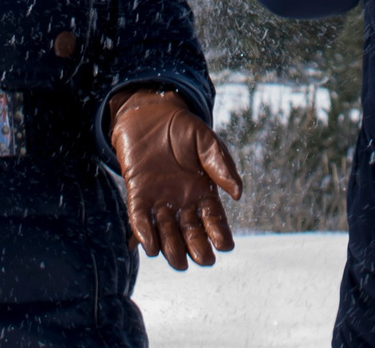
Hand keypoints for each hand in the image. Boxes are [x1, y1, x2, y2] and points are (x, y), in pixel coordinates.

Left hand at [107, 88, 242, 270]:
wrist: (150, 113)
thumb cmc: (182, 127)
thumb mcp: (207, 142)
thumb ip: (221, 166)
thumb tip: (238, 194)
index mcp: (202, 193)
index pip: (214, 221)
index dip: (220, 234)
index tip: (226, 245)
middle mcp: (182, 203)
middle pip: (191, 234)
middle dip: (198, 249)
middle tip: (203, 259)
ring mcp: (158, 202)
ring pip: (166, 233)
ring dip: (171, 249)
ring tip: (178, 260)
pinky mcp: (136, 194)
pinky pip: (139, 218)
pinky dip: (143, 232)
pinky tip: (149, 246)